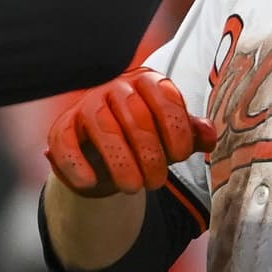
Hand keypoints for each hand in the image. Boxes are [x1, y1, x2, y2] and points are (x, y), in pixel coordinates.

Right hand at [46, 68, 216, 195]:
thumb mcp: (172, 137)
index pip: (164, 97)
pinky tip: (90, 182)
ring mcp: (86, 105)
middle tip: (157, 182)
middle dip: (150, 153)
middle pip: (135, 116)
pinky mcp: (62, 128)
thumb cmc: (147, 141)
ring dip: (119, 161)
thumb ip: (192, 133)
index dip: (175, 128)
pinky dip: (76, 163)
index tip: (181, 156)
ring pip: (102, 127)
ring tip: (133, 188)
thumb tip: (209, 136)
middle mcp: (116, 87)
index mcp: (147, 82)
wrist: (108, 159)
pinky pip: (65, 141)